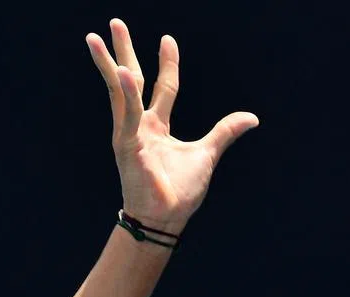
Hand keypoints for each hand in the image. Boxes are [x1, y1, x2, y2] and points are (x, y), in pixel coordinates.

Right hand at [86, 18, 258, 233]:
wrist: (166, 220)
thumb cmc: (180, 191)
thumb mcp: (207, 153)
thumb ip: (225, 132)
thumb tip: (252, 117)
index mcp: (155, 126)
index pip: (163, 87)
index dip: (167, 63)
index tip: (167, 39)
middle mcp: (139, 125)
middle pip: (130, 80)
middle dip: (123, 52)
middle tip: (115, 23)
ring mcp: (129, 134)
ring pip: (119, 92)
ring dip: (109, 64)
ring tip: (97, 38)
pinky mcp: (126, 146)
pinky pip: (127, 115)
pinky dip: (126, 94)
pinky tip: (122, 73)